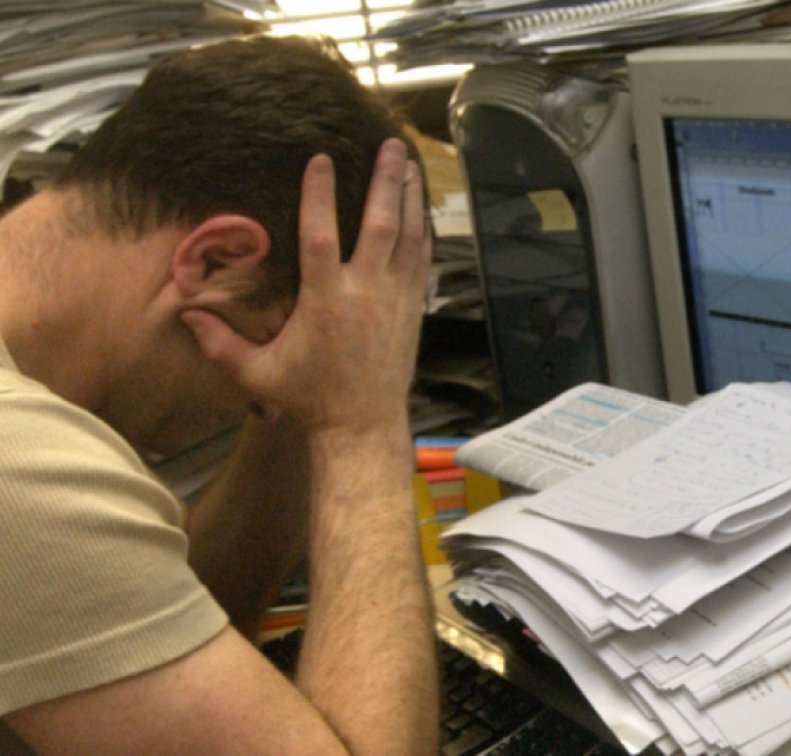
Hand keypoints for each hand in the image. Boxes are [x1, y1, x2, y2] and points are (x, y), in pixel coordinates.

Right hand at [184, 138, 430, 436]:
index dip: (320, 195)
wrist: (361, 426)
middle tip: (390, 146)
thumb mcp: (256, 373)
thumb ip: (220, 343)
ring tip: (409, 165)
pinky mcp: (412, 311)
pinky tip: (422, 213)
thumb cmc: (309, 399)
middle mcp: (365, 293)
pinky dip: (423, 233)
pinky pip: (421, 263)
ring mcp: (394, 300)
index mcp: (325, 301)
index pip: (321, 235)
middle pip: (380, 225)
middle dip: (386, 182)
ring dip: (410, 199)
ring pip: (408, 238)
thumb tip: (184, 315)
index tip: (320, 160)